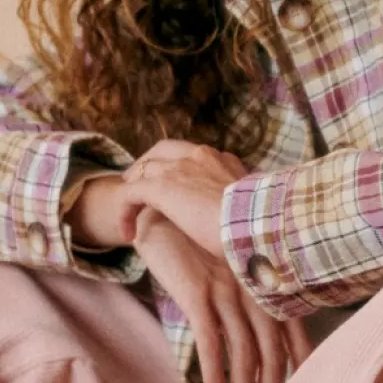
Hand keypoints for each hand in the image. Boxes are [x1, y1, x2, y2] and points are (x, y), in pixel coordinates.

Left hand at [116, 140, 245, 257]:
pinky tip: (126, 232)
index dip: (176, 165)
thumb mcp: (251, 204)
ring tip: (127, 210)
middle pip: (162, 150)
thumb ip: (240, 200)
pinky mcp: (161, 187)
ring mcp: (178, 168)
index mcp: (219, 159)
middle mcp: (198, 156)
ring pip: (143, 169)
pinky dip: (124, 210)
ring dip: (133, 187)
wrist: (254, 223)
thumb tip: (244, 213)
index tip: (173, 182)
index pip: (191, 153)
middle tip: (135, 181)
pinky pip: (130, 193)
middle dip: (147, 163)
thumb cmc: (258, 220)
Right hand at [131, 203, 314, 382]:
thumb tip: (251, 330)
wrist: (165, 208)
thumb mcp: (227, 269)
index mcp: (263, 286)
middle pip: (270, 354)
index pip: (292, 335)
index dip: (299, 371)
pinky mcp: (199, 292)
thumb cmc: (196, 242)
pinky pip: (210, 340)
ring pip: (243, 354)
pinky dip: (214, 372)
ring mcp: (227, 292)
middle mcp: (252, 290)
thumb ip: (243, 295)